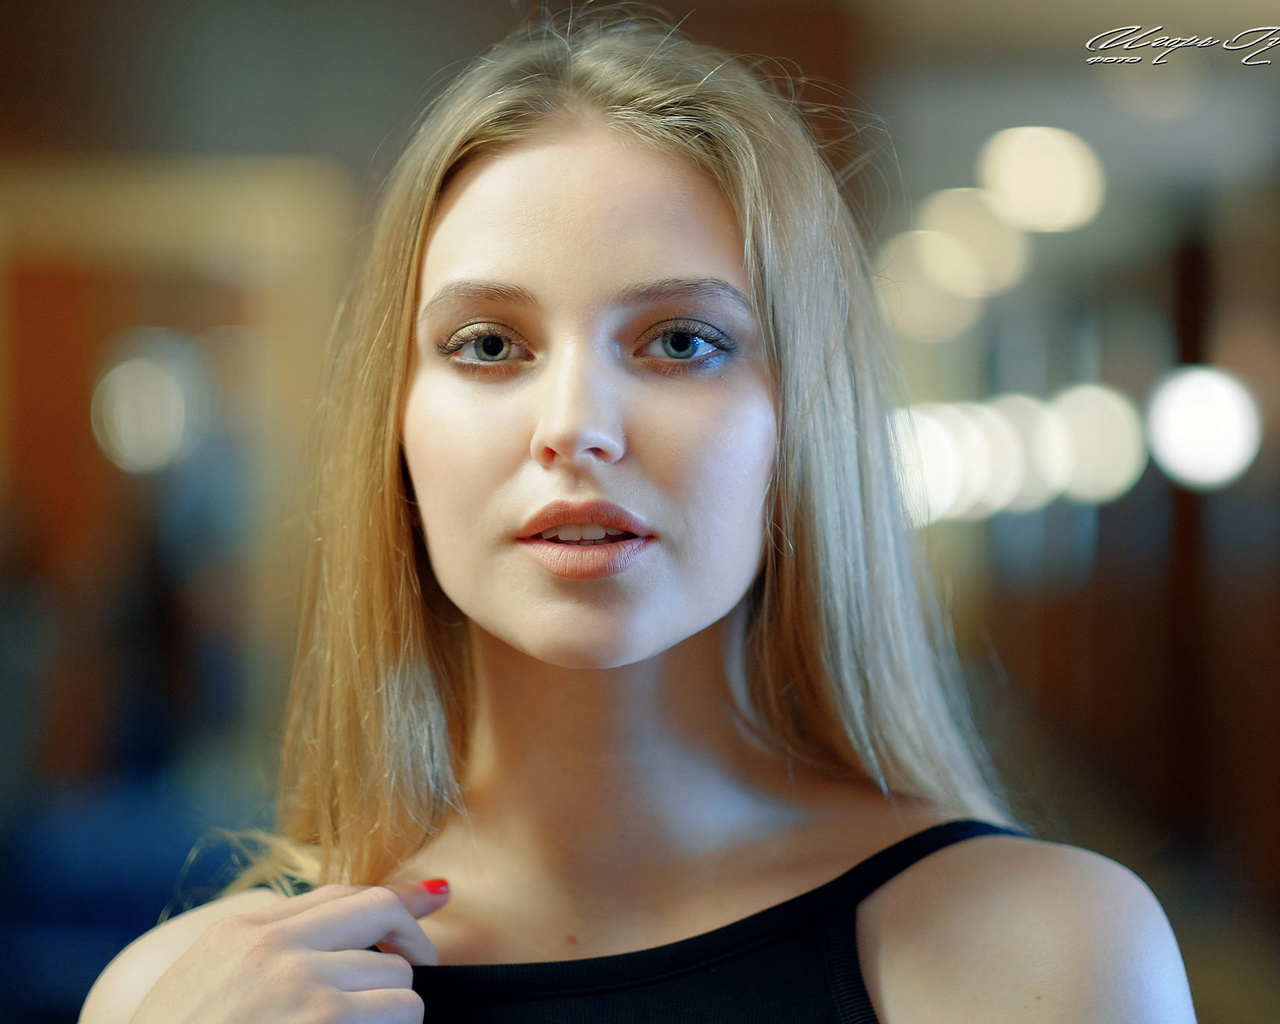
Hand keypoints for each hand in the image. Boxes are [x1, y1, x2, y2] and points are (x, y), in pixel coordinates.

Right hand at [128, 881, 449, 1023]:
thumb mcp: (206, 977)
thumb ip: (265, 943)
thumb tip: (343, 929)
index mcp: (243, 932)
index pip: (342, 893)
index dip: (396, 897)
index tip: (434, 897)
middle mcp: (276, 950)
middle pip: (383, 917)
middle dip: (407, 948)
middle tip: (408, 980)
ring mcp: (303, 989)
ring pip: (399, 979)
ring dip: (395, 1009)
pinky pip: (399, 1017)